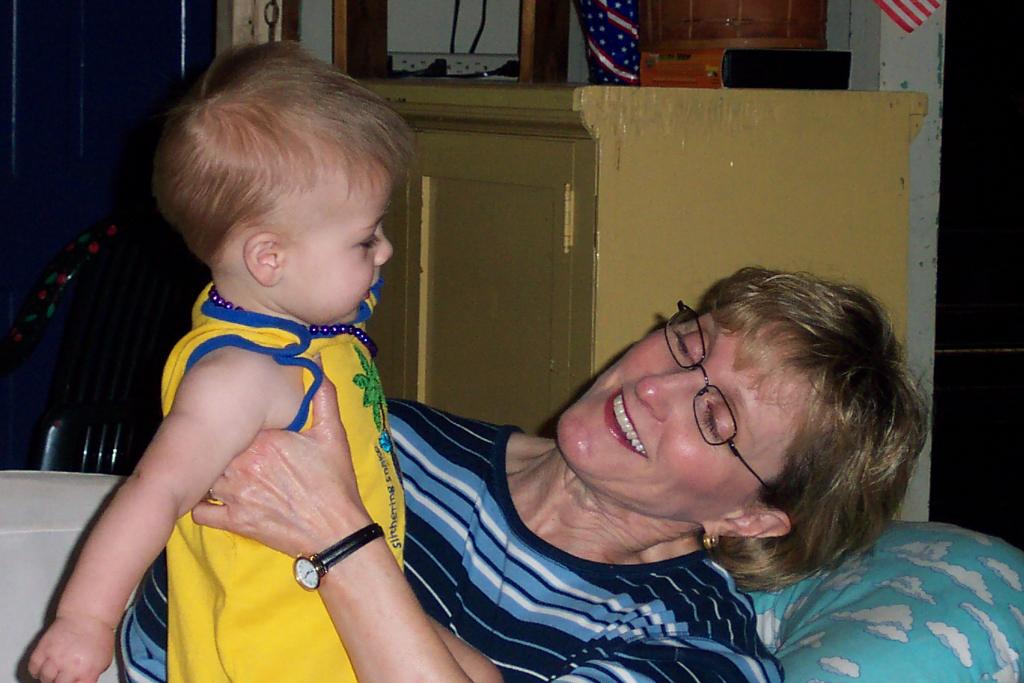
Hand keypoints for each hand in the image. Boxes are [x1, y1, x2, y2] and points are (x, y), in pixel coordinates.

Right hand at [27, 614, 113, 682]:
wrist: (87, 615)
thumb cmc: (98, 635)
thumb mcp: (103, 659)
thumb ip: (92, 675)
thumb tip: (84, 682)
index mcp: (87, 671)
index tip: (73, 682)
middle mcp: (70, 667)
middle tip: (62, 678)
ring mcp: (55, 658)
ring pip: (45, 679)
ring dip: (49, 677)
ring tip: (55, 672)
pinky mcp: (43, 649)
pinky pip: (33, 668)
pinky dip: (37, 670)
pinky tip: (44, 667)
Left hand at [192, 376, 372, 554]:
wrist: (336, 532)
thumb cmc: (335, 483)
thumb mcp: (334, 435)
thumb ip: (323, 397)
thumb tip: (317, 364)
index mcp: (265, 439)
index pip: (235, 420)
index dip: (237, 421)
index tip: (243, 421)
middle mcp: (243, 464)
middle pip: (214, 445)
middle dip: (220, 444)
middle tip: (229, 445)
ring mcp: (234, 494)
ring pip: (204, 474)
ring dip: (209, 471)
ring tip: (218, 468)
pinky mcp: (233, 521)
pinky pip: (201, 510)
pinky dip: (204, 503)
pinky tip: (216, 498)